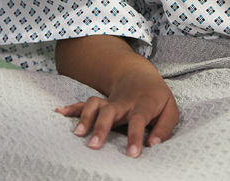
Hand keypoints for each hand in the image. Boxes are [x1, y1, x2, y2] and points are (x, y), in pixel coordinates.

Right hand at [55, 66, 178, 157]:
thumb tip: (153, 144)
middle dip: (101, 127)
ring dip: (85, 117)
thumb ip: (164, 128)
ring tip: (77, 134)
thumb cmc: (157, 97)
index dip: (135, 136)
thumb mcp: (170, 109)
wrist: (140, 75)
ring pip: (94, 105)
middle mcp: (124, 103)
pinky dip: (71, 108)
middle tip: (94, 146)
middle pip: (110, 111)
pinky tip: (59, 112)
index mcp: (143, 104)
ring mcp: (109, 102)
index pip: (139, 120)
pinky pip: (84, 104)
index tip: (132, 154)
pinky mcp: (100, 103)